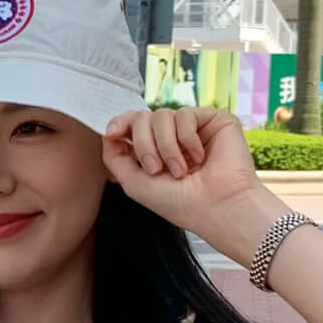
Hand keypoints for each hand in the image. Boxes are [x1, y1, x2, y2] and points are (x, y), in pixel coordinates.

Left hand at [102, 107, 275, 250]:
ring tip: (180, 170)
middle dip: (143, 144)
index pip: (132, 123)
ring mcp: (193, 128)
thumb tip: (108, 132)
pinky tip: (199, 157)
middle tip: (156, 169)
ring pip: (162, 115)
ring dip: (165, 146)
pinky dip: (186, 139)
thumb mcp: (133, 182)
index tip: (113, 132)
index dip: (120, 123)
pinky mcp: (213, 120)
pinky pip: (185, 115)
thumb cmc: (178, 203)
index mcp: (154, 150)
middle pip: (142, 117)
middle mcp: (172, 137)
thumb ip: (114, 157)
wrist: (215, 207)